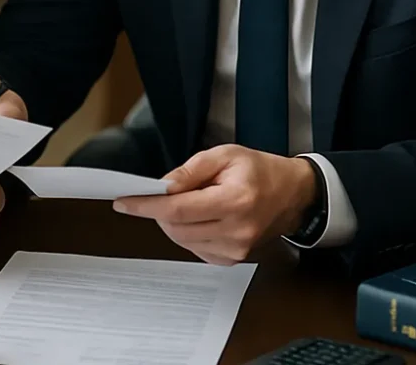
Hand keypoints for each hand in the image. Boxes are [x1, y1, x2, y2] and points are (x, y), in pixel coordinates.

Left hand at [113, 145, 317, 264]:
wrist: (292, 194)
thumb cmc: (258, 170)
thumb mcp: (224, 155)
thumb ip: (190, 170)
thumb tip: (163, 186)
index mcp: (235, 201)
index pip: (178, 210)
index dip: (146, 206)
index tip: (123, 201)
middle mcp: (237, 231)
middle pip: (176, 228)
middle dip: (157, 211)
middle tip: (158, 193)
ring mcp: (236, 250)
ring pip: (182, 240)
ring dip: (171, 222)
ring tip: (188, 200)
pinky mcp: (233, 259)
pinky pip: (194, 249)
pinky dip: (186, 233)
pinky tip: (198, 216)